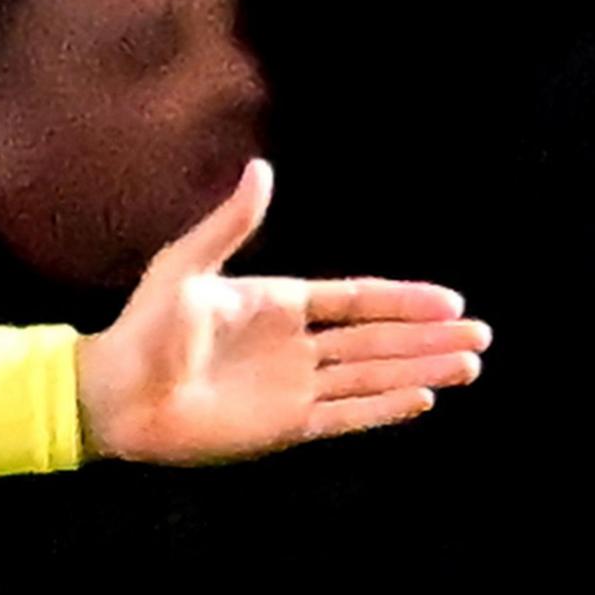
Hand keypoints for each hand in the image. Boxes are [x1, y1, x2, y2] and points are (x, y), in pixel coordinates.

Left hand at [70, 160, 482, 466]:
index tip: (451, 301)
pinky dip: (380, 409)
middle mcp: (294, 347)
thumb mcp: (186, 267)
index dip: (403, 300)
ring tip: (468, 366)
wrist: (112, 393)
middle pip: (376, 341)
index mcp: (279, 305)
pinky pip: (343, 415)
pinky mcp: (282, 426)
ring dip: (419, 370)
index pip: (356, 301)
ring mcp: (292, 387)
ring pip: (370, 377)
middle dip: (428, 338)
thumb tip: (262, 169)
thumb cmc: (143, 327)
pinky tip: (420, 399)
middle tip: (481, 336)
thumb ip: (231, 224)